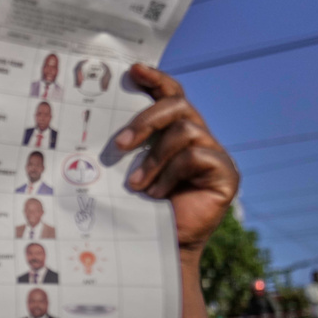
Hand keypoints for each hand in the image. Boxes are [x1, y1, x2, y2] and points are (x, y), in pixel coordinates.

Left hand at [115, 64, 237, 254]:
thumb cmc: (137, 209)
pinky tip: (159, 195)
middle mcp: (198, 138)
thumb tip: (90, 118)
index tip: (134, 70)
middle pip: (178, 105)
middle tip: (119, 145)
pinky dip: (171, 174)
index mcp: (174, 134)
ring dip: (154, 160)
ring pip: (185, 131)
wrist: (155, 248)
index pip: (171, 95)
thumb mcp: (125, 171)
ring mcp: (215, 155)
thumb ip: (124, 146)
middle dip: (145, 120)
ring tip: (137, 186)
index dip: (156, 79)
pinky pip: (196, 156)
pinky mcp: (226, 174)